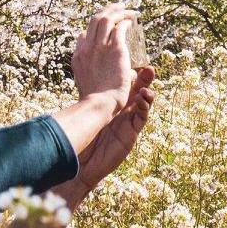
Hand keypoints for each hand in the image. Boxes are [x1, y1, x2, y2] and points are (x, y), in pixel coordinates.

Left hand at [65, 69, 153, 196]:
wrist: (81, 164)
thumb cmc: (79, 139)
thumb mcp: (83, 115)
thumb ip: (86, 100)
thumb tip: (78, 75)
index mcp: (108, 104)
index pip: (120, 85)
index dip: (127, 74)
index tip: (132, 63)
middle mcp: (119, 111)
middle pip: (135, 91)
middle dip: (143, 79)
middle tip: (149, 68)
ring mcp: (127, 121)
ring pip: (142, 103)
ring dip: (147, 91)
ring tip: (148, 84)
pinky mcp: (131, 133)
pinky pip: (142, 118)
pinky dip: (145, 107)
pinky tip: (144, 98)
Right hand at [71, 3, 137, 104]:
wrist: (100, 103)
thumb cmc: (96, 99)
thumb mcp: (84, 82)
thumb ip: (87, 67)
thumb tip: (88, 53)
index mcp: (78, 57)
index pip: (84, 35)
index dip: (94, 27)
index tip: (104, 26)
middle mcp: (87, 48)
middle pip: (95, 20)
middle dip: (107, 10)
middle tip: (117, 6)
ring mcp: (100, 47)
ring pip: (107, 19)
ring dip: (118, 12)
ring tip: (128, 10)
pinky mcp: (115, 49)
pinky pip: (120, 28)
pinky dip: (125, 21)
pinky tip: (132, 21)